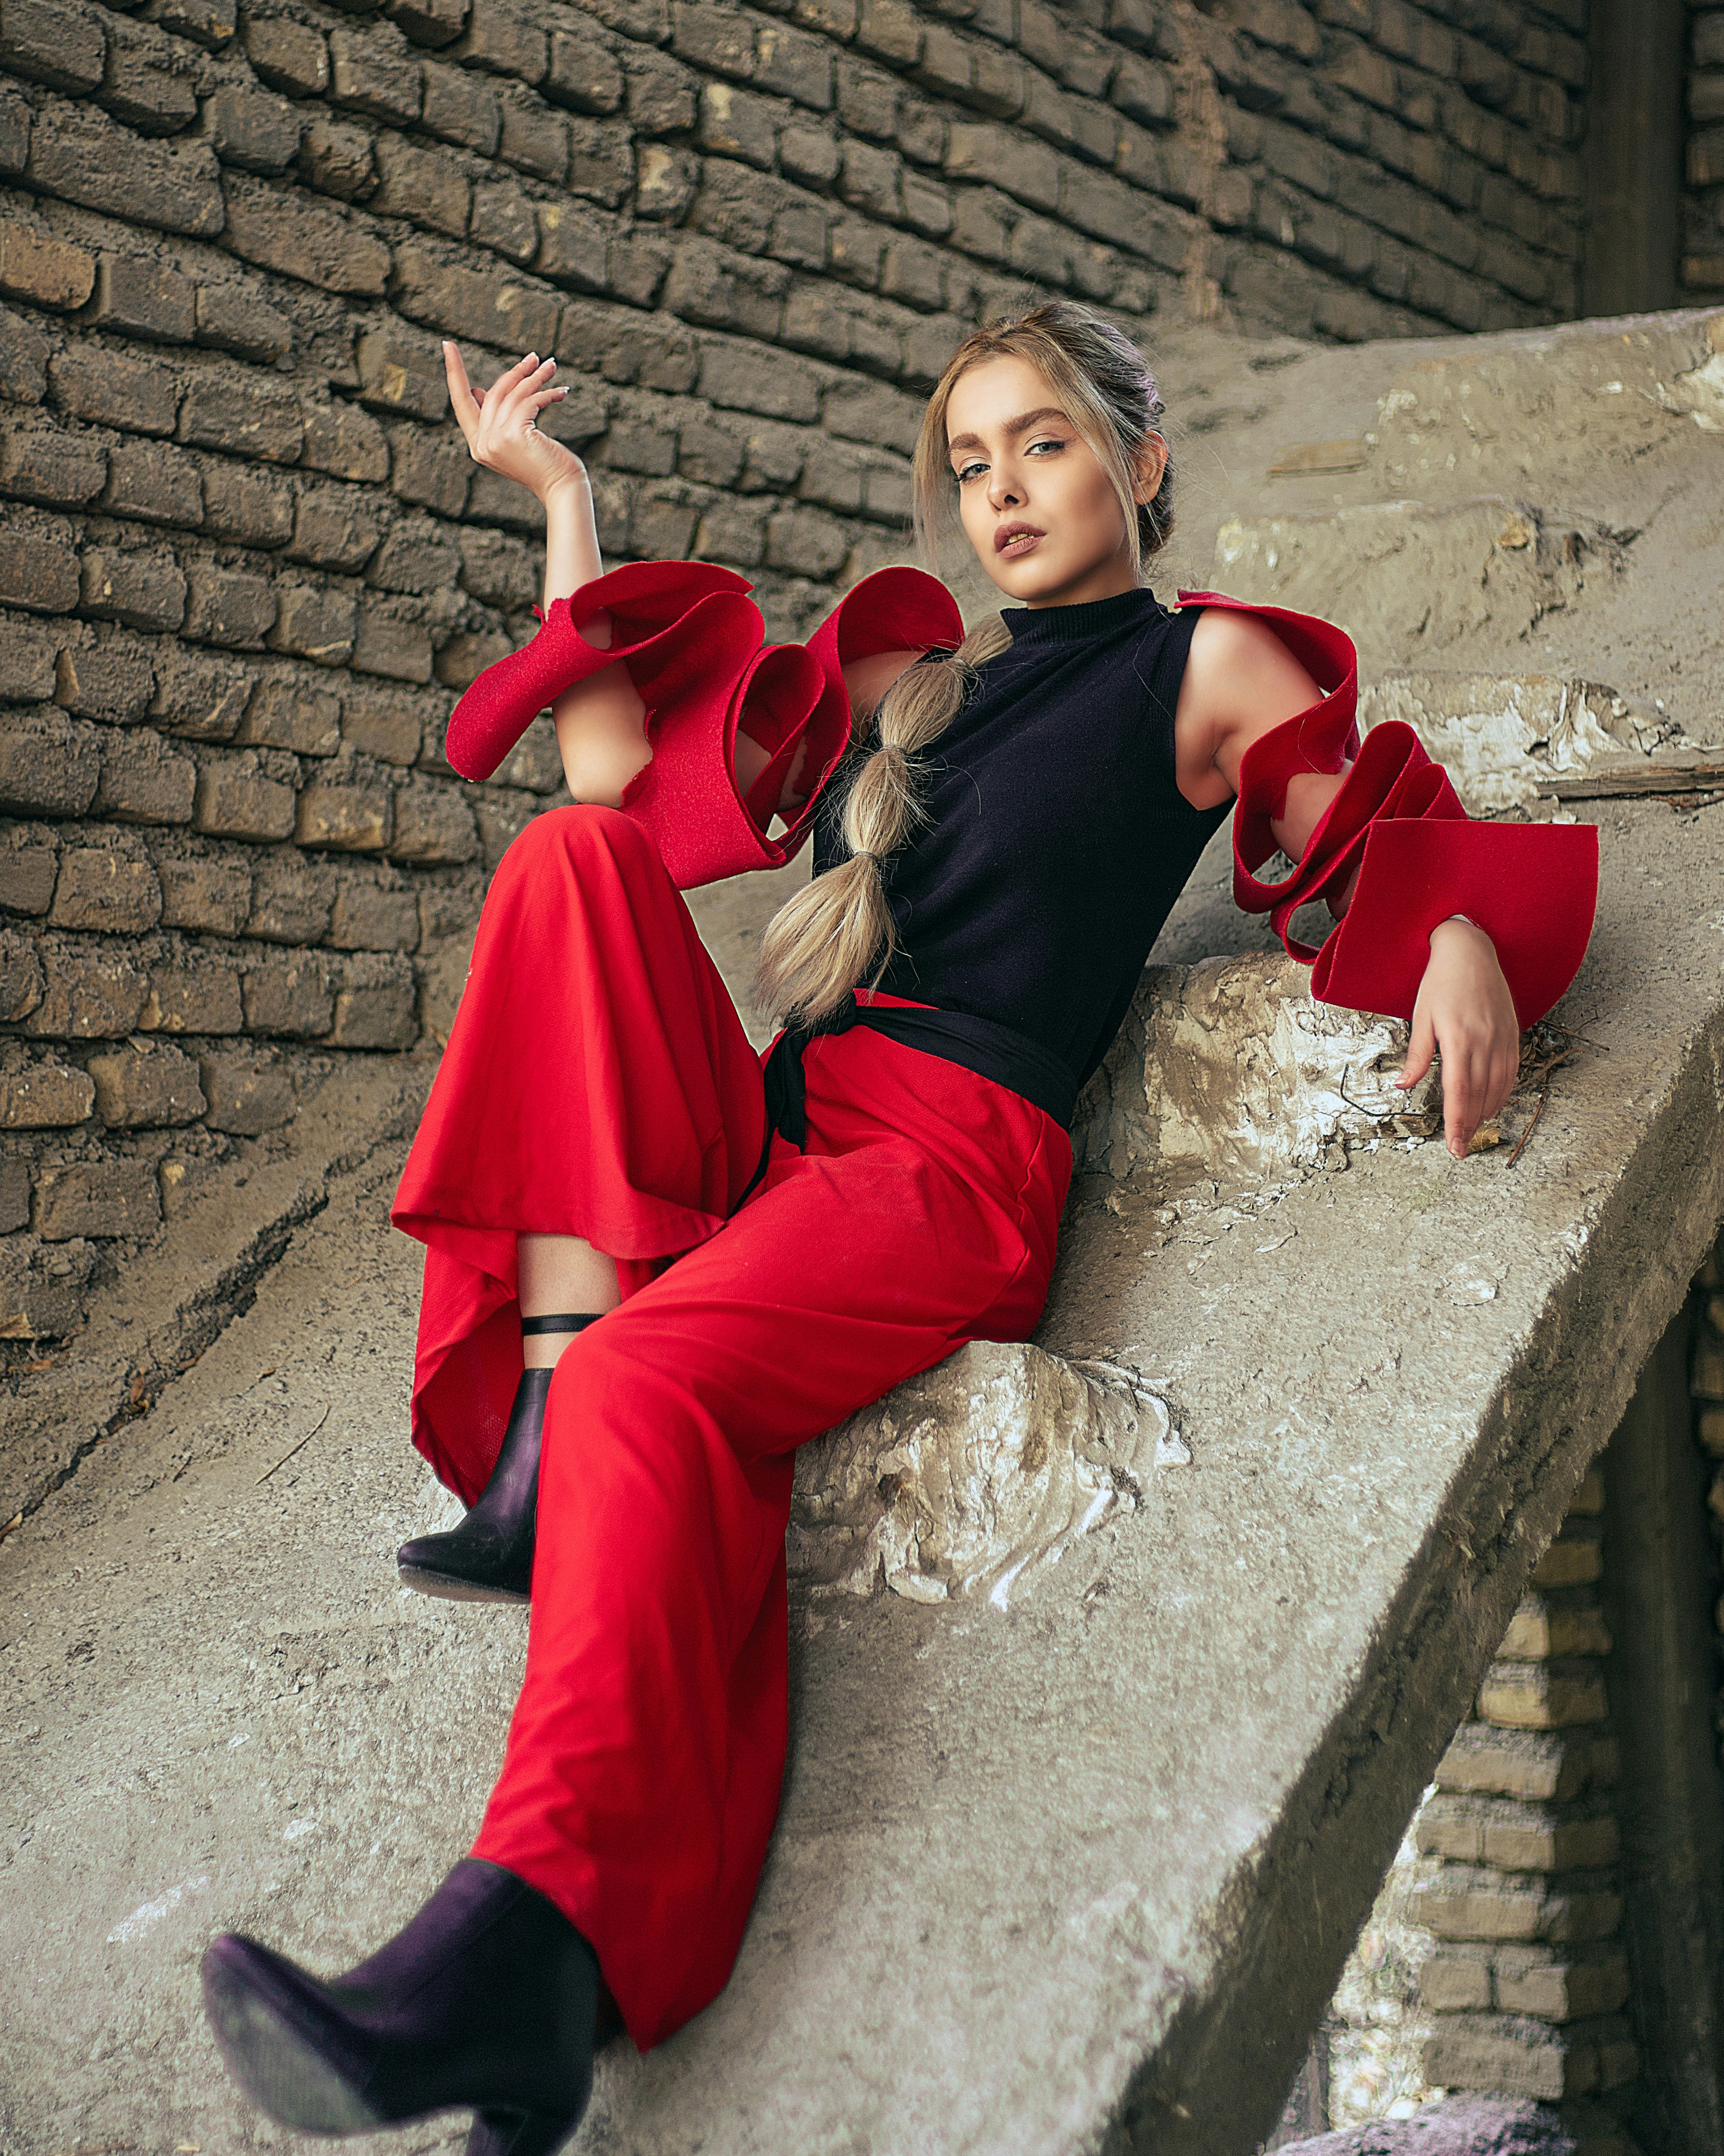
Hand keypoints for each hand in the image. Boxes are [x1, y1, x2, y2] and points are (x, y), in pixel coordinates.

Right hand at [443, 343, 586, 504]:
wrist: (562, 489)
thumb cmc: (544, 464)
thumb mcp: (514, 440)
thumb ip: (495, 418)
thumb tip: (478, 390)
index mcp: (478, 444)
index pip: (461, 401)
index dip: (454, 372)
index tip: (447, 345)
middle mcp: (482, 444)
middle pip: (493, 393)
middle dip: (516, 372)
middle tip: (536, 357)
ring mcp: (495, 441)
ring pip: (513, 395)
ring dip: (535, 377)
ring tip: (551, 367)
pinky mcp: (513, 435)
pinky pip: (528, 401)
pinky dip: (547, 393)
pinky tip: (561, 392)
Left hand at [1397, 918, 1519, 1159]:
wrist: (1471, 951)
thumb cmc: (1442, 982)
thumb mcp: (1421, 1016)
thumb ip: (1416, 1054)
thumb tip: (1404, 1085)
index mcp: (1459, 1039)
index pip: (1458, 1091)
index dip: (1456, 1122)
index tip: (1454, 1145)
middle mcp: (1485, 1042)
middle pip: (1479, 1095)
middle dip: (1469, 1125)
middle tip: (1460, 1148)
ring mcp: (1502, 1038)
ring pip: (1498, 1087)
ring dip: (1486, 1112)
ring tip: (1473, 1130)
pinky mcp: (1512, 1034)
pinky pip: (1511, 1071)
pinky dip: (1502, 1092)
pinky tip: (1493, 1104)